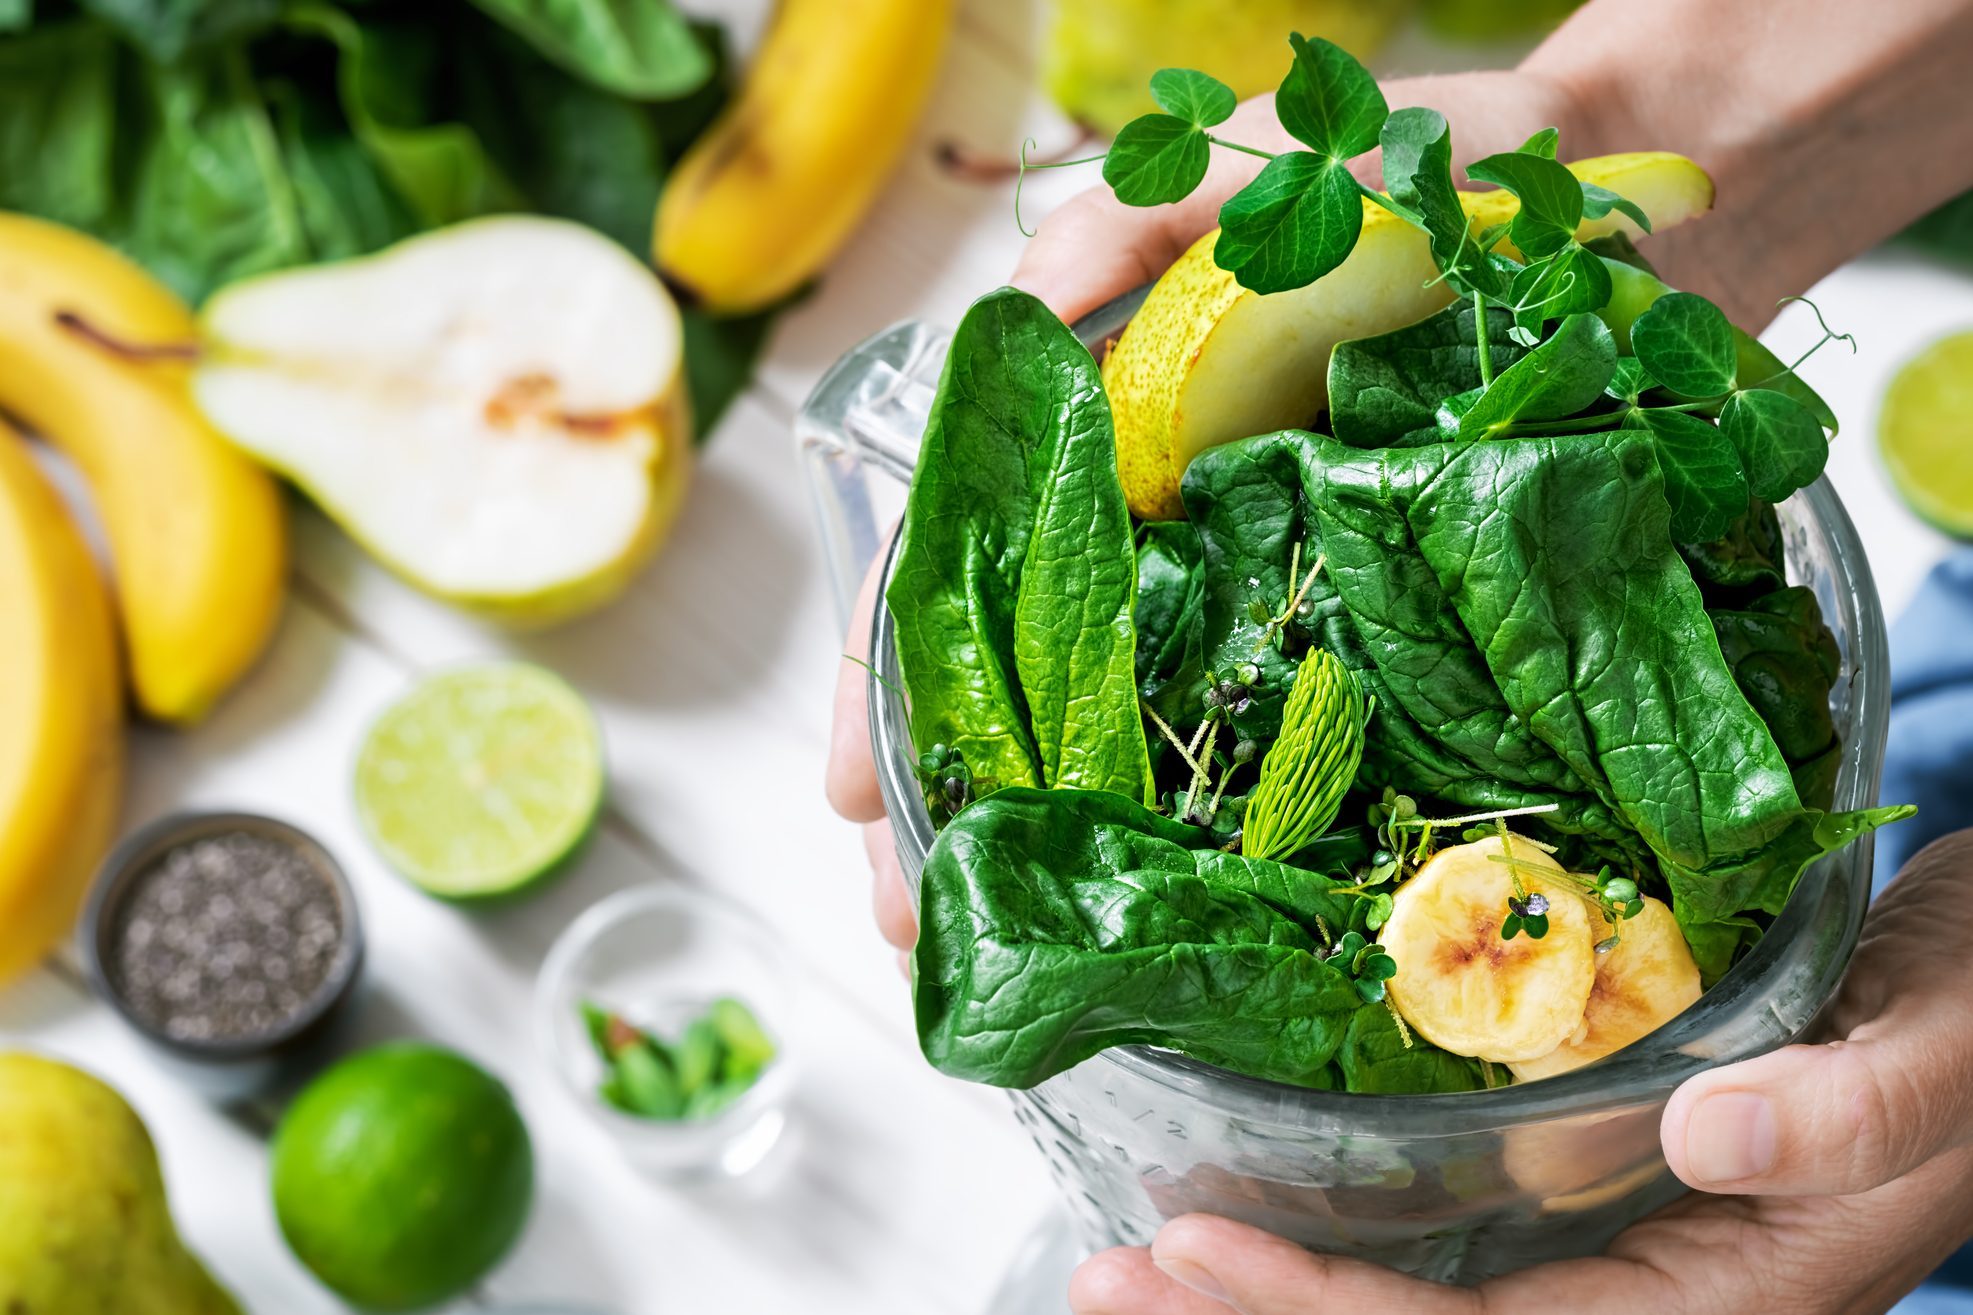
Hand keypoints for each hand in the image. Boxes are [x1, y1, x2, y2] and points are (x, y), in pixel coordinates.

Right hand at [823, 68, 1585, 952]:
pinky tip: (1183, 908)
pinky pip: (1295, 730)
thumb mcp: (1247, 176)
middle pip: (1029, 675)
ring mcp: (1267, 586)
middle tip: (920, 921)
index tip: (856, 786)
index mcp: (1110, 443)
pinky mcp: (1376, 621)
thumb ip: (1123, 232)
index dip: (897, 676)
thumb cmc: (1409, 178)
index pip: (964, 565)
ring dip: (1069, 839)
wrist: (1603, 207)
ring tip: (1009, 948)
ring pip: (1141, 725)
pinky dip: (1229, 824)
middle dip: (961, 800)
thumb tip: (1026, 308)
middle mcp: (1167, 531)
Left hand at [1067, 831, 1972, 1313]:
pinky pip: (1442, 1234)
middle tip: (1105, 1278)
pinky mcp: (1585, 1181)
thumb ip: (1855, 1113)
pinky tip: (1246, 1196)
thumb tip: (1702, 1139)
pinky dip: (1331, 1227)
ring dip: (1271, 1285)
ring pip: (1417, 1300)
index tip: (1191, 1260)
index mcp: (1723, 1300)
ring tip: (1132, 1259)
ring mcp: (1608, 1246)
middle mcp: (1644, 1292)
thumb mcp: (1949, 1050)